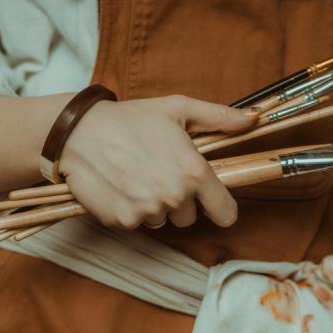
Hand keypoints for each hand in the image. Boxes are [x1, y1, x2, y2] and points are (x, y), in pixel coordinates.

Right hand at [59, 94, 257, 229]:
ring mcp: (147, 211)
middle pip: (190, 218)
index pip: (225, 212)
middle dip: (180, 201)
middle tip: (159, 173)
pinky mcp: (122, 221)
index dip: (221, 208)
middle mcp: (174, 196)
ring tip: (137, 176)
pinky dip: (130, 209)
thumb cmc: (131, 117)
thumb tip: (253, 119)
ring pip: (162, 221)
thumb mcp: (178, 108)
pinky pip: (136, 223)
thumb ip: (219, 116)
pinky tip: (121, 186)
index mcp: (194, 172)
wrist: (79, 131)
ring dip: (154, 205)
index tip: (212, 203)